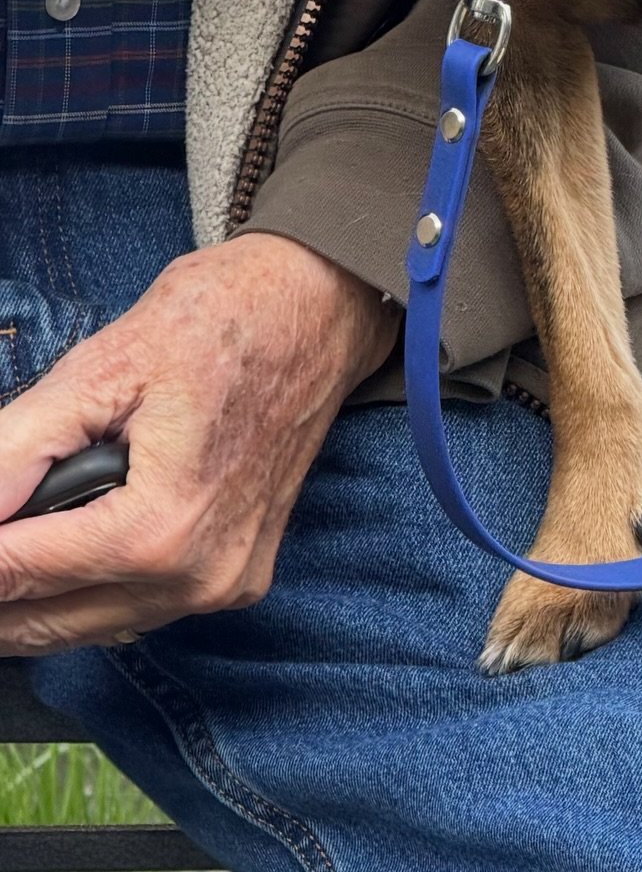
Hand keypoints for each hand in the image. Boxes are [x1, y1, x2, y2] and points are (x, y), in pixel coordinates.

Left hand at [0, 233, 398, 653]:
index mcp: (160, 531)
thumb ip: (15, 451)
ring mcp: (222, 586)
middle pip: (40, 623)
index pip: (13, 576)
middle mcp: (196, 579)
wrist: (319, 306)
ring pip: (84, 627)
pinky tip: (74, 533)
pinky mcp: (238, 578)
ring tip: (21, 523)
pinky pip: (133, 611)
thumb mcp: (101, 366)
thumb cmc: (220, 319)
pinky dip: (89, 586)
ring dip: (35, 590)